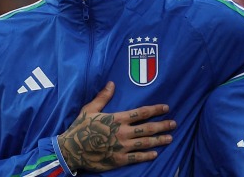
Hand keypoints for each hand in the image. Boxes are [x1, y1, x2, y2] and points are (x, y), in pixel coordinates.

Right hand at [57, 82, 175, 171]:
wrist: (69, 150)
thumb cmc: (79, 128)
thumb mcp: (89, 110)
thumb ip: (103, 97)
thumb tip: (112, 83)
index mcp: (118, 119)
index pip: (142, 112)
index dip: (156, 109)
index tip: (166, 108)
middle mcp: (123, 132)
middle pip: (148, 128)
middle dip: (163, 125)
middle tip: (174, 124)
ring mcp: (121, 147)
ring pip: (145, 143)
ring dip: (159, 140)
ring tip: (170, 138)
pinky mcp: (118, 159)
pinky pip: (136, 157)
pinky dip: (147, 156)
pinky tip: (155, 154)